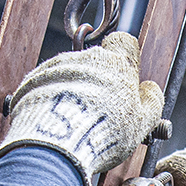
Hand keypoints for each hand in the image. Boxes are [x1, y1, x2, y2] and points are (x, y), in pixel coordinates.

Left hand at [0, 32, 163, 180]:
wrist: (57, 143)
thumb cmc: (102, 133)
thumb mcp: (143, 123)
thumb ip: (152, 102)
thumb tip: (151, 90)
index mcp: (117, 63)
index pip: (124, 42)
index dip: (125, 58)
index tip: (125, 78)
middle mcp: (86, 58)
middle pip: (95, 62)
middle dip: (98, 81)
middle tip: (100, 111)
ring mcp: (57, 67)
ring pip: (70, 74)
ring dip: (74, 91)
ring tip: (75, 122)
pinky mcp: (34, 80)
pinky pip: (47, 86)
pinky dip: (52, 99)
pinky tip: (57, 122)